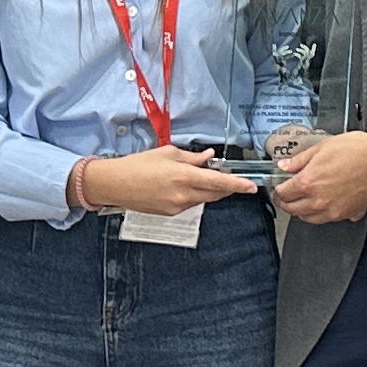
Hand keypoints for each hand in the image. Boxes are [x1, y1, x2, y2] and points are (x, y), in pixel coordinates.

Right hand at [80, 145, 257, 218]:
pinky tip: (182, 186)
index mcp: (183, 176)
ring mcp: (177, 207)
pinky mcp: (170, 213)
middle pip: (215, 194)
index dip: (237, 184)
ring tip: (196, 176)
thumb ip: (192, 157)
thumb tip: (209, 158)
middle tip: (230, 178)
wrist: (115, 184)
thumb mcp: (167, 153)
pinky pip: (190, 204)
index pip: (218, 182)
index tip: (251, 186)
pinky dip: (193, 195)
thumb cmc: (138, 165)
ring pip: (202, 199)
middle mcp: (183, 195)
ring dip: (207, 189)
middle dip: (225, 187)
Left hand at [266, 127, 366, 226]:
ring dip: (301, 210)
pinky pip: (326, 219)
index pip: (283, 193)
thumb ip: (301, 159)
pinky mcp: (345, 215)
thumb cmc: (357, 152)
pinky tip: (324, 204)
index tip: (279, 185)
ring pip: (307, 218)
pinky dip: (321, 214)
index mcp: (308, 182)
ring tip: (303, 200)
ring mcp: (331, 210)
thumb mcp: (324, 146)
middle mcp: (317, 200)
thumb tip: (285, 165)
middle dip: (285, 202)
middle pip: (291, 209)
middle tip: (286, 195)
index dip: (278, 189)